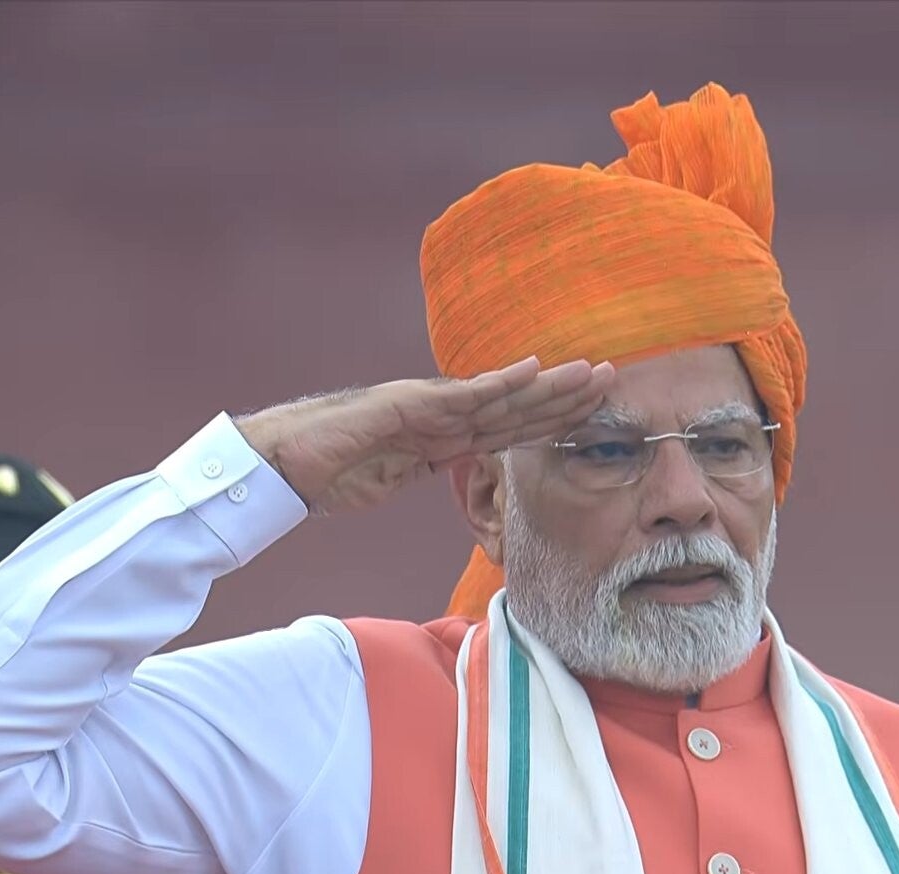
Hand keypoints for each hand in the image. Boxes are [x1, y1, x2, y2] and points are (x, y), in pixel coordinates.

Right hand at [236, 356, 613, 514]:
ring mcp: (426, 406)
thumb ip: (424, 468)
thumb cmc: (328, 470)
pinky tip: (534, 370)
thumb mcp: (391, 478)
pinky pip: (462, 395)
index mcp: (442, 436)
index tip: (595, 415)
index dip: (552, 420)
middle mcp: (441, 414)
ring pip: (502, 397)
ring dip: (551, 385)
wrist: (284, 463)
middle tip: (615, 379)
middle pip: (517, 407)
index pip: (509, 428)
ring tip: (593, 372)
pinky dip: (500, 383)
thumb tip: (448, 469)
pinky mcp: (407, 405)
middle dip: (567, 397)